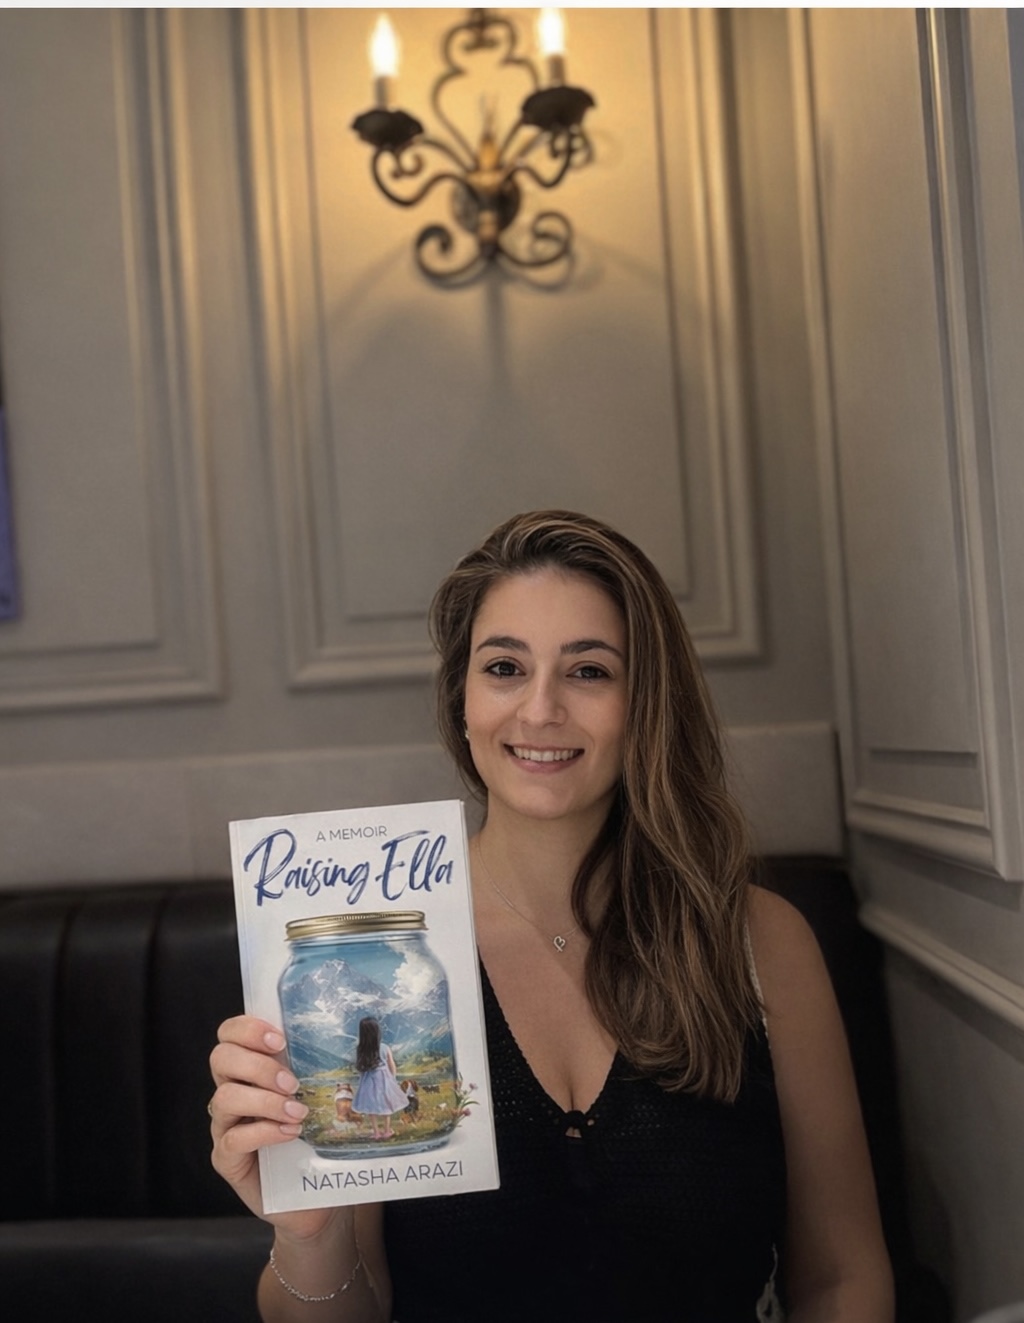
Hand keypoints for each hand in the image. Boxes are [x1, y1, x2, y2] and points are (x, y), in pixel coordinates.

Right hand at [209, 1015, 337, 1240]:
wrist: (314, 1196)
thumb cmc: (316, 1140)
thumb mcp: (318, 1097)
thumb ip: (316, 1068)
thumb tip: (347, 1036)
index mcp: (249, 1070)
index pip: (230, 1035)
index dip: (248, 1029)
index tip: (280, 1038)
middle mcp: (231, 1093)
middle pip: (220, 1059)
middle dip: (258, 1065)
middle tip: (292, 1082)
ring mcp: (225, 1127)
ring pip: (224, 1098)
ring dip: (264, 1100)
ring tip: (297, 1111)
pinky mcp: (227, 1160)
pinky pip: (232, 1139)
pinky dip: (263, 1132)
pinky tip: (289, 1134)